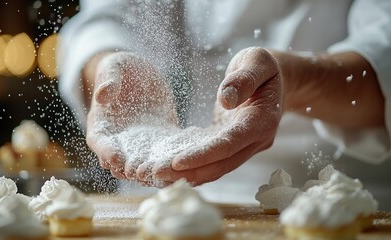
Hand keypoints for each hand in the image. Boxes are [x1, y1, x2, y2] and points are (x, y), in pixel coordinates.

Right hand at [86, 52, 178, 181]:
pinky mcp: (159, 141)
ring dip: (155, 173)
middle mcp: (119, 141)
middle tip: (144, 175)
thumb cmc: (121, 68)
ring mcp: (139, 145)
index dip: (106, 152)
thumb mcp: (114, 67)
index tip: (116, 159)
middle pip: (122, 163)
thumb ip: (108, 79)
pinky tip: (187, 163)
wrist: (139, 74)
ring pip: (145, 165)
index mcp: (102, 125)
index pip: (100, 143)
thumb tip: (102, 95)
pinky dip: (174, 160)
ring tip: (167, 178)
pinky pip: (166, 154)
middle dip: (133, 170)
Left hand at [154, 47, 282, 185]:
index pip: (230, 144)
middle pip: (221, 164)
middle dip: (190, 171)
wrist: (277, 80)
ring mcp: (245, 146)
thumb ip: (244, 79)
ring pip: (217, 167)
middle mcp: (256, 141)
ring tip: (158, 176)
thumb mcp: (257, 61)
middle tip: (156, 173)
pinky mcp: (233, 145)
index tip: (177, 162)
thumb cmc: (264, 67)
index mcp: (262, 121)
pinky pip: (213, 160)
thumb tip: (226, 99)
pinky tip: (170, 169)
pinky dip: (194, 167)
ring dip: (189, 174)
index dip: (204, 155)